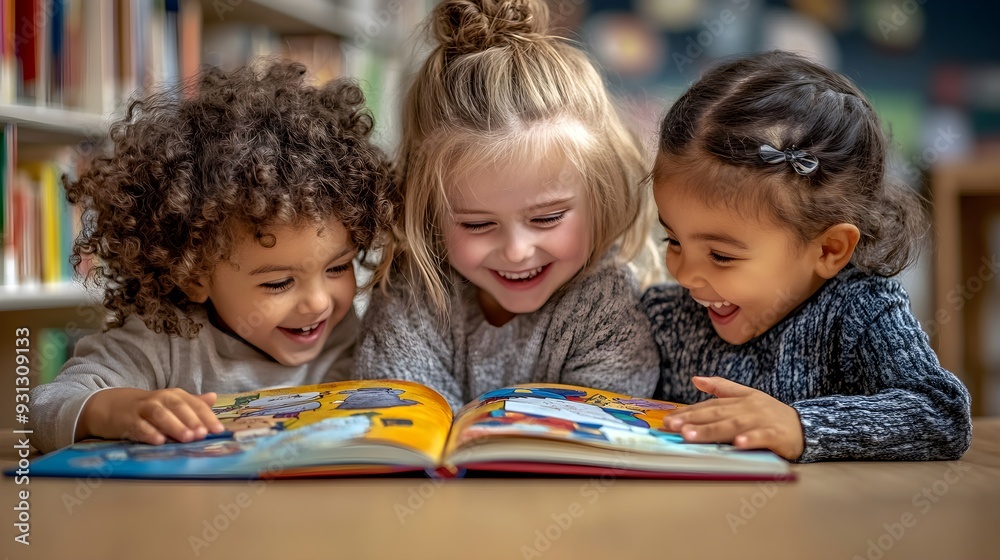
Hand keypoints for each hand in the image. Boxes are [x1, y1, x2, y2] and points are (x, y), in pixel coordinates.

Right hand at [78, 388, 225, 444]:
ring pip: (160, 415)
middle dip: (192, 420)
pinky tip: (159, 441)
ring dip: (174, 426)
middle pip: (179, 407)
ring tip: (187, 438)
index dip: (207, 416)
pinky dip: (149, 433)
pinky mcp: (127, 420)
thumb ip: (192, 403)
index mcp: (174, 396)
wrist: (110, 405)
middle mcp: (160, 399)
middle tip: (202, 434)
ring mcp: (143, 409)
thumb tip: (214, 397)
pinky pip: (139, 426)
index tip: (218, 430)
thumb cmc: (147, 408)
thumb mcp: (170, 403)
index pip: (194, 404)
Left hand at [663, 376, 804, 460]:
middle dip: (692, 420)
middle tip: (672, 426)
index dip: (688, 412)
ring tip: (691, 436)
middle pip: (717, 414)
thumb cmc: (770, 413)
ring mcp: (762, 420)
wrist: (805, 425)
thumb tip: (695, 378)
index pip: (709, 406)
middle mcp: (748, 408)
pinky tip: (737, 445)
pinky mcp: (777, 434)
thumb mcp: (747, 396)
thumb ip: (721, 387)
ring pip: (733, 426)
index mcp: (739, 400)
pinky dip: (750, 440)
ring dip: (711, 431)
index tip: (668, 419)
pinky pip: (761, 437)